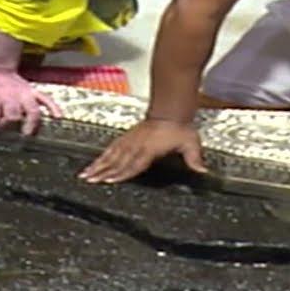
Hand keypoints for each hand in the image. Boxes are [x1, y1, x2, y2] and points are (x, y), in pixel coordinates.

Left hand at [0, 69, 62, 135]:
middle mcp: (8, 95)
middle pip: (11, 115)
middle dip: (6, 125)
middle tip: (1, 132)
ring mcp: (22, 94)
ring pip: (30, 110)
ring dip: (30, 123)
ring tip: (26, 134)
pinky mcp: (31, 92)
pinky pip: (45, 98)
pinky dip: (53, 107)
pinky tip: (58, 117)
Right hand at [80, 118, 207, 183]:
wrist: (171, 110)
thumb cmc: (179, 128)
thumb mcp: (190, 143)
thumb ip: (194, 158)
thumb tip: (203, 172)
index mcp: (149, 149)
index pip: (133, 164)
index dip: (121, 173)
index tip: (109, 181)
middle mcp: (136, 145)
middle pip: (116, 161)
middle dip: (102, 172)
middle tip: (88, 180)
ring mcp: (130, 141)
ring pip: (111, 155)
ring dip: (98, 165)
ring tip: (85, 174)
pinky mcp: (127, 137)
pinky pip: (112, 148)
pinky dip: (102, 156)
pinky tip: (96, 162)